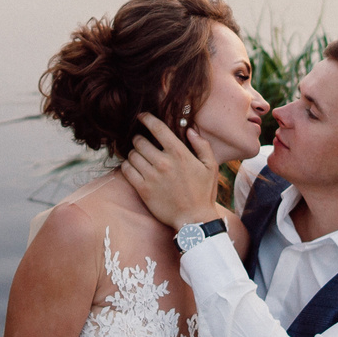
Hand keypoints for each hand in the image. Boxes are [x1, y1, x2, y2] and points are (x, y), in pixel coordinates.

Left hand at [121, 113, 223, 233]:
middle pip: (139, 141)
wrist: (193, 220)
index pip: (157, 128)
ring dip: (133, 153)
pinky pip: (126, 170)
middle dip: (139, 140)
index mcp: (179, 153)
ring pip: (131, 155)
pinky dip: (127, 166)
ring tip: (139, 157)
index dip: (146, 119)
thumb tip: (189, 130)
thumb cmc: (203, 193)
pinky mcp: (143, 189)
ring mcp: (151, 176)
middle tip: (142, 143)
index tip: (141, 116)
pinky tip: (134, 168)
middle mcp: (163, 162)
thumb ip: (202, 145)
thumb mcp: (211, 166)